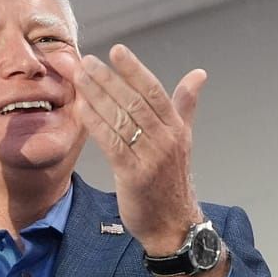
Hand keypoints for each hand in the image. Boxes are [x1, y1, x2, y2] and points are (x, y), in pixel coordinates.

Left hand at [69, 44, 207, 253]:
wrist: (174, 225)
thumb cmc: (172, 182)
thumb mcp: (183, 140)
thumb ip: (185, 105)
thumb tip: (199, 74)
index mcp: (177, 129)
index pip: (156, 92)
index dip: (136, 70)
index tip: (117, 51)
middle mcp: (167, 140)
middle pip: (135, 101)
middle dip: (108, 79)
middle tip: (86, 61)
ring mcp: (151, 158)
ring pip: (121, 118)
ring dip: (97, 95)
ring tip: (78, 77)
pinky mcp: (134, 175)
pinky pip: (111, 142)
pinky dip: (95, 122)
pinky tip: (81, 108)